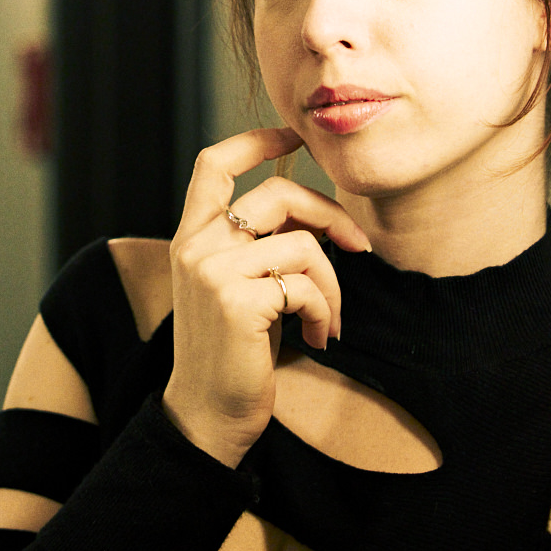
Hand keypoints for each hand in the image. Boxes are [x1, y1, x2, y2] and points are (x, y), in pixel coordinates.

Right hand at [161, 125, 371, 467]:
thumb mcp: (240, 288)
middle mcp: (196, 246)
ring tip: (329, 319)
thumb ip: (260, 245)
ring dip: (333, 285)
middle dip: (330, 215)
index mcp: (191, 237)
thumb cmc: (232, 354)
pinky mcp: (237, 301)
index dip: (255, 141)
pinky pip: (307, 285)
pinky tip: (318, 338)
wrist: (207, 415)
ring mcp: (214, 271)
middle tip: (359, 245)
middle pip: (277, 194)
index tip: (292, 135)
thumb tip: (316, 215)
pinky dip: (325, 312)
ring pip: (302, 245)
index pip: (213, 165)